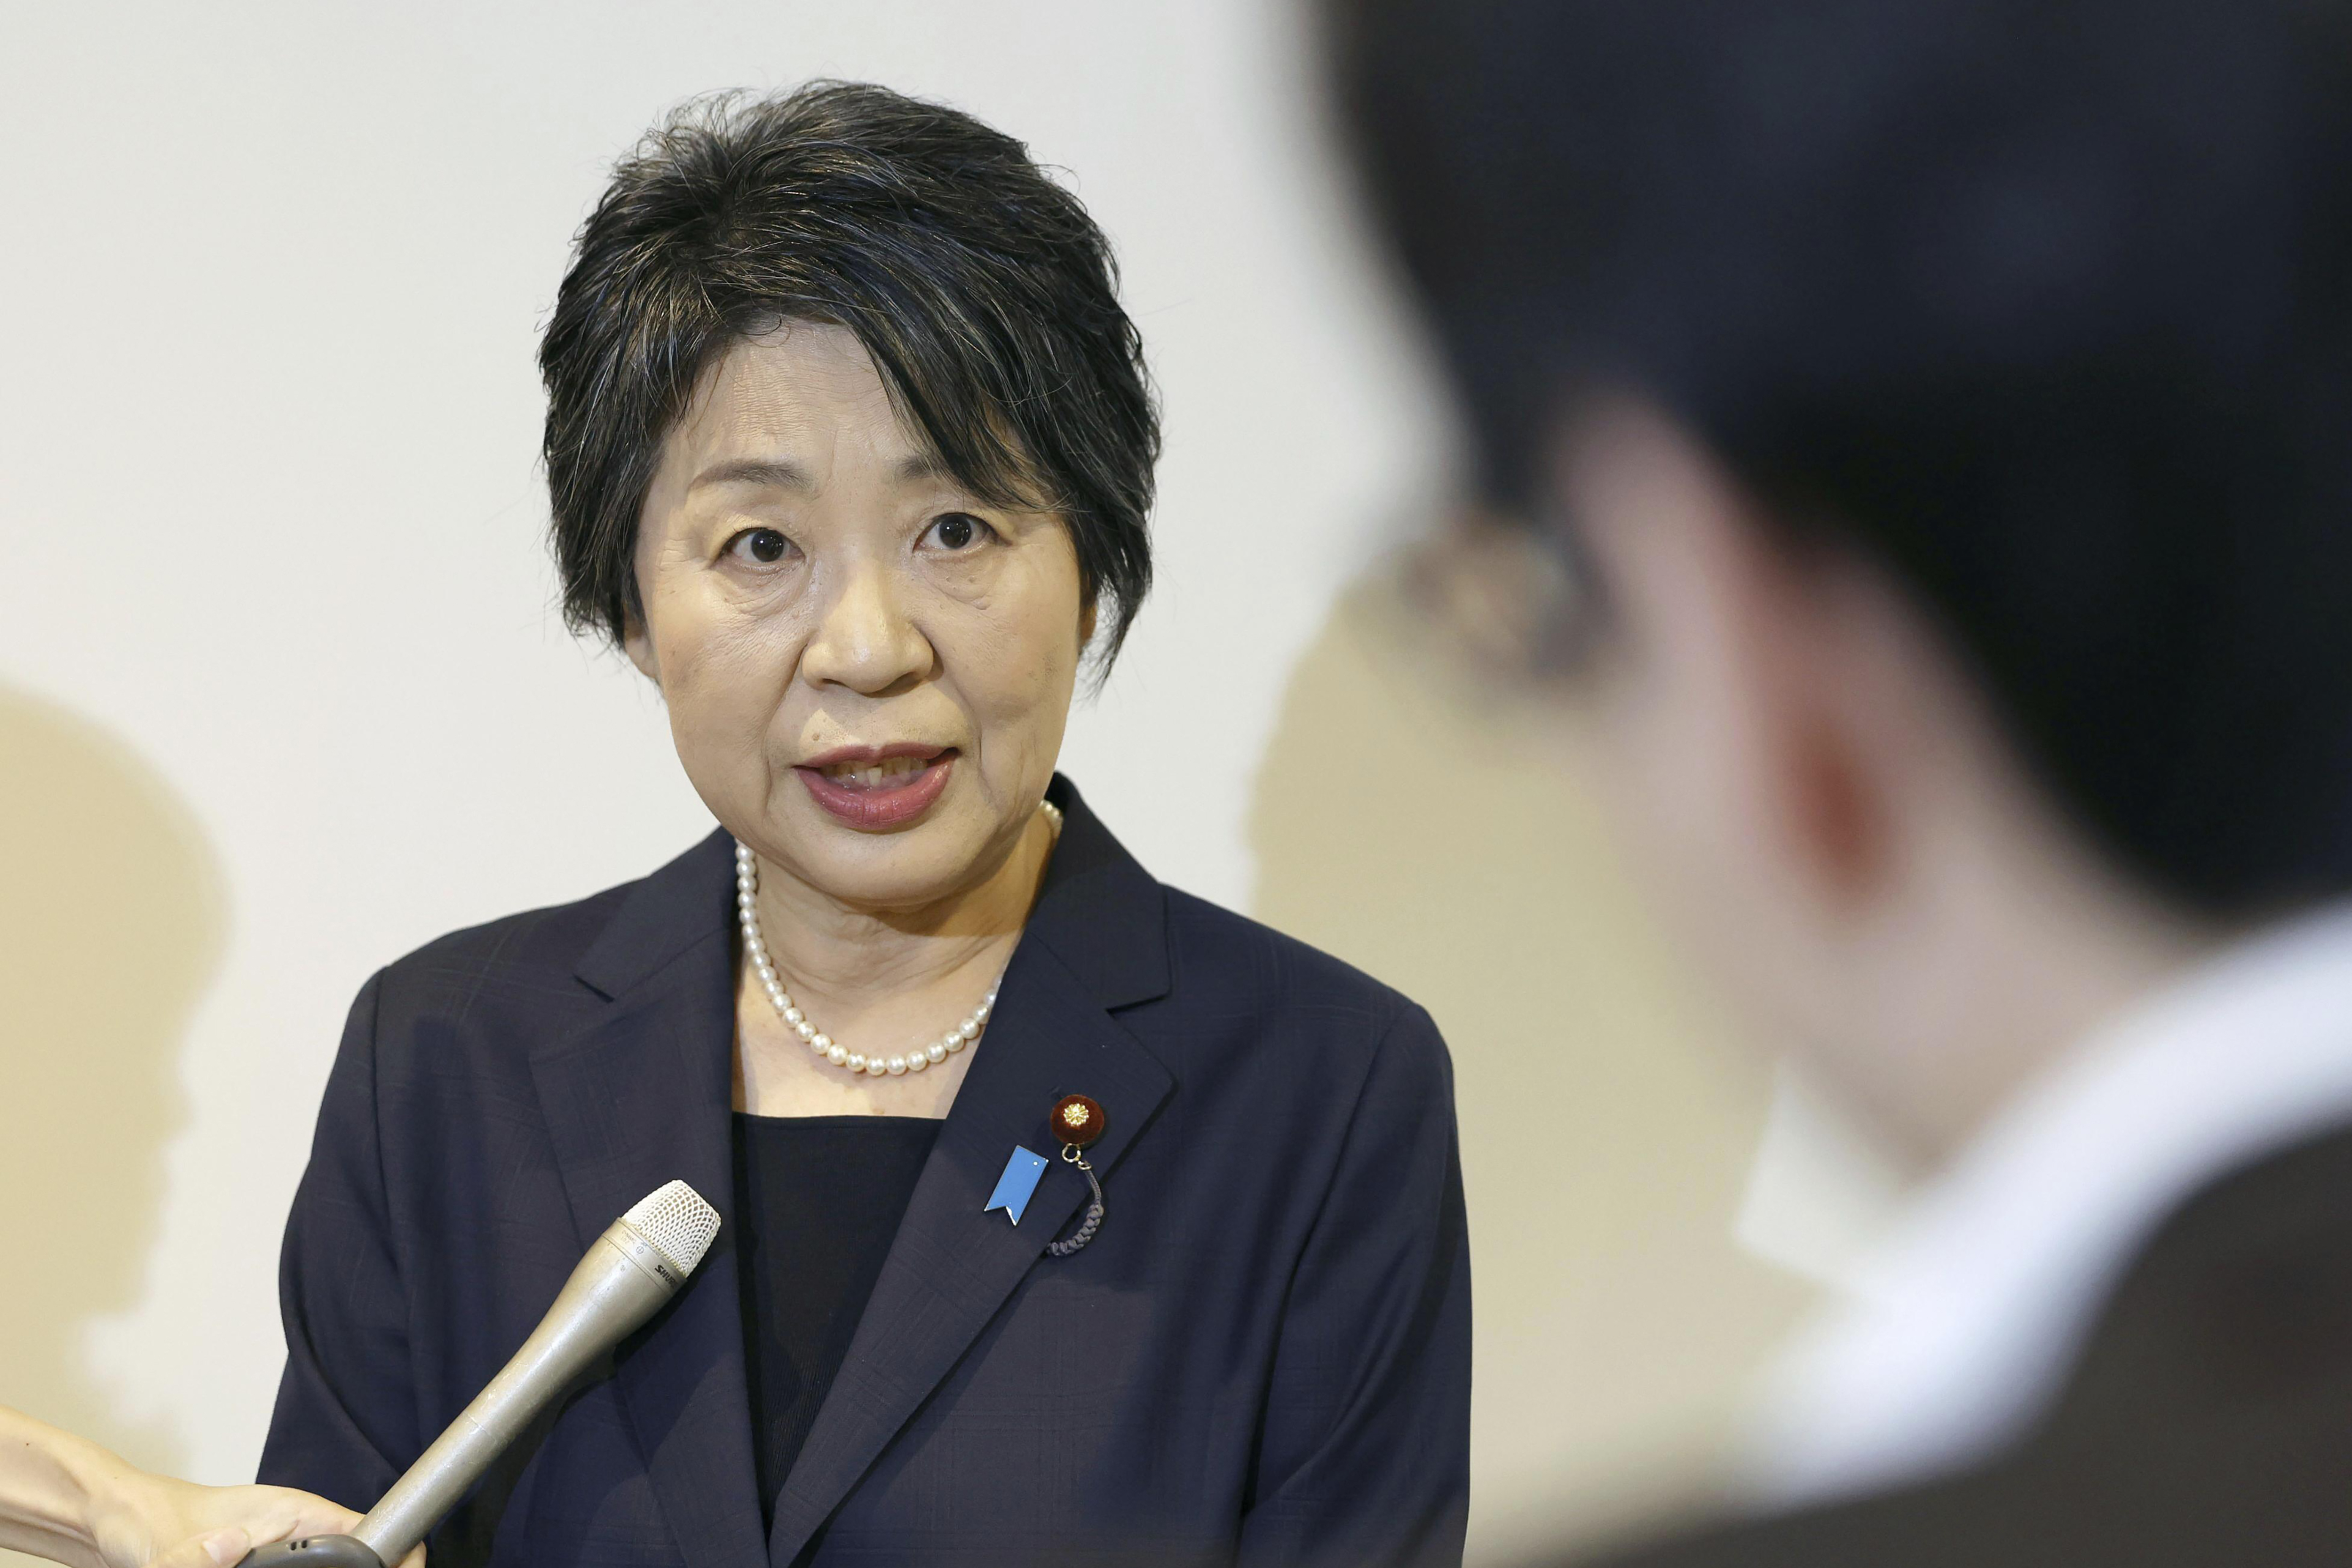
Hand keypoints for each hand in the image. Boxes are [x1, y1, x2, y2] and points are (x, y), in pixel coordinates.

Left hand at [97, 1473, 423, 1567]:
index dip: (396, 1551)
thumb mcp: (165, 1549)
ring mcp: (277, 1549)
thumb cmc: (145, 1520)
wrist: (117, 1521)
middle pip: (354, 1556)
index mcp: (287, 1512)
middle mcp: (291, 1529)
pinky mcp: (259, 1565)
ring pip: (330, 1567)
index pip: (364, 1526)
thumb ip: (195, 1558)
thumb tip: (231, 1549)